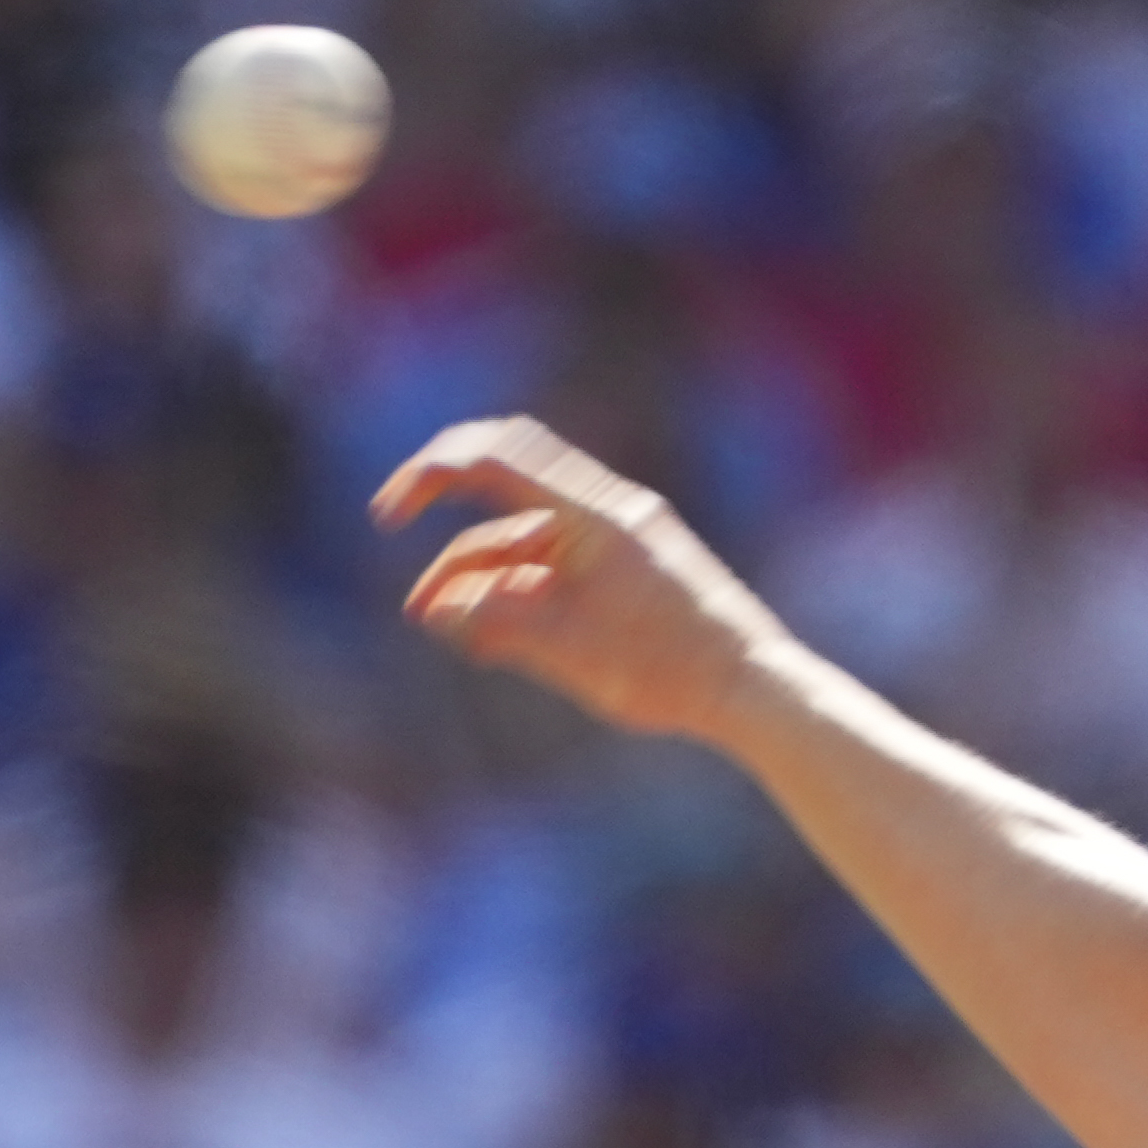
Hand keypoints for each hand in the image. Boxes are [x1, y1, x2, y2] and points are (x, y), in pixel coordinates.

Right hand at [374, 419, 796, 746]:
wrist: (756, 690)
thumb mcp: (575, 653)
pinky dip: (516, 591)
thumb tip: (437, 608)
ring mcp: (615, 542)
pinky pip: (556, 568)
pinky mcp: (624, 572)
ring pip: (526, 540)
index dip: (431, 472)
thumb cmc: (675, 672)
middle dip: (447, 517)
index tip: (390, 510)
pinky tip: (482, 633)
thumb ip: (502, 623)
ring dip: (476, 573)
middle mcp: (605, 514)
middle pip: (504, 486)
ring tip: (433, 619)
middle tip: (395, 532)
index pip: (496, 457)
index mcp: (596, 513)